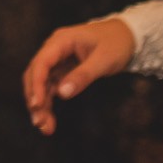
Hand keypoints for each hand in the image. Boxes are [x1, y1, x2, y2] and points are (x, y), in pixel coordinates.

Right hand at [23, 17, 134, 133]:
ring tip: (45, 127)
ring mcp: (57, 60)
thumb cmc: (116, 43)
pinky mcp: (63, 70)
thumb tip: (62, 94)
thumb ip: (83, 76)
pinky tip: (50, 119)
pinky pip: (51, 87)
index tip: (37, 105)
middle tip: (39, 122)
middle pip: (35, 74)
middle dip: (35, 98)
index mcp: (60, 41)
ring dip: (40, 104)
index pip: (41, 63)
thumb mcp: (104, 60)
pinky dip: (49, 102)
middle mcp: (54, 49)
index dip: (36, 84)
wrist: (127, 35)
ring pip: (41, 84)